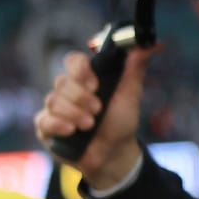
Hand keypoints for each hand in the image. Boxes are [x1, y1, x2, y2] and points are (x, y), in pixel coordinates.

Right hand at [34, 48, 151, 191]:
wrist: (115, 155)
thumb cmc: (121, 122)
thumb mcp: (130, 94)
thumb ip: (136, 67)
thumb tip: (155, 44)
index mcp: (85, 78)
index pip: (73, 61)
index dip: (80, 69)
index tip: (95, 84)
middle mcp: (67, 91)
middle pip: (62, 82)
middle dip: (81, 98)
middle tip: (97, 110)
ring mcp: (54, 108)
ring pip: (53, 101)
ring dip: (74, 113)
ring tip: (89, 126)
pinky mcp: (45, 127)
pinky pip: (43, 119)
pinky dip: (58, 124)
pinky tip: (71, 131)